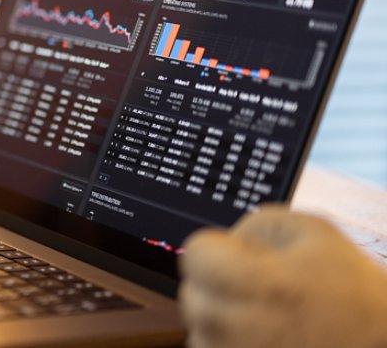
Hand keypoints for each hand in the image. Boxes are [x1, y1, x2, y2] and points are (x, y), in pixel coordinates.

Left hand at [179, 204, 386, 347]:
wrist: (382, 340)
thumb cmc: (349, 288)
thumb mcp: (311, 230)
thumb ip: (254, 224)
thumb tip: (224, 242)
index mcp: (259, 284)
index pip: (194, 255)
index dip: (215, 249)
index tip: (238, 256)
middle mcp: (241, 327)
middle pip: (192, 295)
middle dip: (215, 285)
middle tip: (254, 288)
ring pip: (199, 330)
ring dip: (219, 319)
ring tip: (262, 316)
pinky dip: (227, 343)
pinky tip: (260, 336)